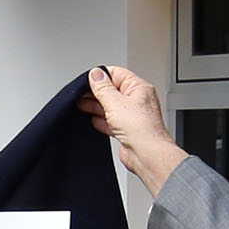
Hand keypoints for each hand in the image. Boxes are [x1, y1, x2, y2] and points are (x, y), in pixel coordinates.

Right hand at [80, 65, 185, 192]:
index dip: (101, 75)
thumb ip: (103, 88)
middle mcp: (138, 101)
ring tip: (81, 105)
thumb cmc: (141, 129)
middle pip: (113, 90)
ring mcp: (133, 116)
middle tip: (80, 94)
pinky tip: (93, 121)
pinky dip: (102, 121)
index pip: (117, 74)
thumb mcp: (115, 102)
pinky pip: (112, 122)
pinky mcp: (128, 131)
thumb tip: (96, 74)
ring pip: (111, 107)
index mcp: (139, 88)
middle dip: (96, 92)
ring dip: (96, 106)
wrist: (147, 155)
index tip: (87, 80)